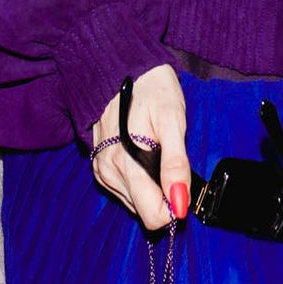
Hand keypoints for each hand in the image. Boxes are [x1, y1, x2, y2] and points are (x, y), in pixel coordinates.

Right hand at [90, 63, 191, 228]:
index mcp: (127, 164)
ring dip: (151, 187)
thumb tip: (180, 202)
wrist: (119, 67)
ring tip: (157, 154)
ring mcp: (101, 171)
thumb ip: (176, 164)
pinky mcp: (99, 168)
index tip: (183, 186)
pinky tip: (145, 157)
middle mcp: (109, 172)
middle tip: (172, 165)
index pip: (152, 217)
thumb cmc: (151, 90)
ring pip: (135, 203)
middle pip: (144, 211)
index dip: (174, 207)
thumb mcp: (172, 121)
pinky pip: (125, 191)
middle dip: (164, 196)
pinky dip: (139, 181)